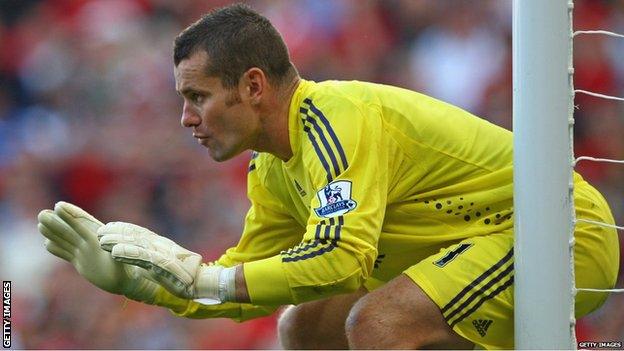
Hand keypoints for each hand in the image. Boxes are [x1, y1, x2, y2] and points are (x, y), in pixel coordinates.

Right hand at [38, 202, 160, 303]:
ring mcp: (86, 253)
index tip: (59, 206)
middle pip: (71, 231)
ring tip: (40, 223)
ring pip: (66, 240)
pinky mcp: (83, 263)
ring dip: (53, 232)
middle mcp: (91, 244)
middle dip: (57, 223)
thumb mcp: (126, 264)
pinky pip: (67, 254)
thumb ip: (118, 257)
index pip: (84, 224)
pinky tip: (46, 243)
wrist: (129, 282)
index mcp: (101, 240)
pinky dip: (57, 249)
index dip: (72, 215)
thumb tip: (114, 250)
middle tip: (42, 213)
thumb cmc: (131, 272)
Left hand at [97, 222, 231, 303]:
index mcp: (160, 245)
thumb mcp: (161, 266)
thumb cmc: (181, 276)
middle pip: (136, 236)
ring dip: (119, 242)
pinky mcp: (164, 264)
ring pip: (137, 245)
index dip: (124, 228)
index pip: (140, 233)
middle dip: (117, 233)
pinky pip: (144, 257)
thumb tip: (133, 257)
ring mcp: (162, 254)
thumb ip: (149, 260)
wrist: (200, 283)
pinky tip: (116, 253)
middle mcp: (160, 245)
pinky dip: (130, 254)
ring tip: (103, 242)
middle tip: (99, 232)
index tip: (108, 226)